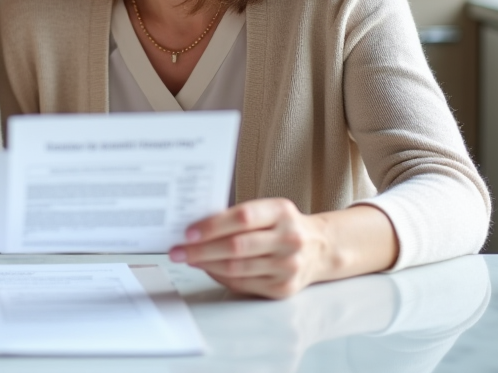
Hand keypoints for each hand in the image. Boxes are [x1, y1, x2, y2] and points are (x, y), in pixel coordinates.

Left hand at [169, 198, 328, 298]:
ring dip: (206, 264)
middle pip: (236, 246)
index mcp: (282, 211)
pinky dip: (220, 276)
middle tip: (177, 250)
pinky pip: (243, 283)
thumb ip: (239, 217)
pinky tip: (207, 269)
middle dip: (200, 249)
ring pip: (237, 268)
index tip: (188, 232)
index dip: (212, 225)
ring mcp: (288, 266)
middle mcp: (289, 239)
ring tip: (188, 259)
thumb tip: (196, 228)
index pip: (242, 217)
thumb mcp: (269, 210)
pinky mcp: (283, 288)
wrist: (320, 248)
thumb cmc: (283, 226)